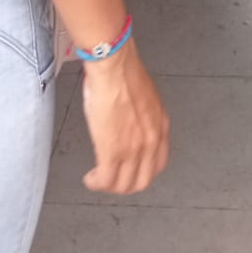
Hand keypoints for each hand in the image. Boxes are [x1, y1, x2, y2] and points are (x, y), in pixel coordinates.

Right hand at [81, 40, 169, 194]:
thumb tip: (130, 120)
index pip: (157, 164)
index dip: (142, 172)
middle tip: (113, 180)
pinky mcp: (112, 151)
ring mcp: (133, 149)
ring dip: (109, 186)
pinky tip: (91, 178)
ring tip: (99, 180)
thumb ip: (142, 115)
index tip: (131, 171)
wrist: (114, 66)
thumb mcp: (145, 97)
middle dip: (126, 185)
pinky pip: (105, 180)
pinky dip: (96, 183)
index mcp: (160, 127)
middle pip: (141, 181)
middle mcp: (150, 141)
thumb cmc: (124, 72)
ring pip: (123, 185)